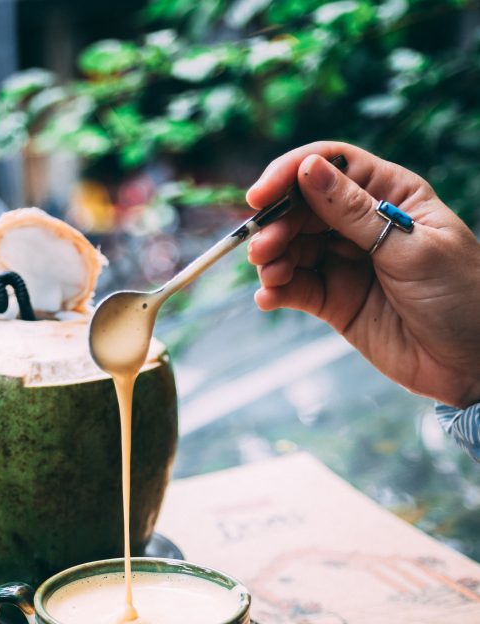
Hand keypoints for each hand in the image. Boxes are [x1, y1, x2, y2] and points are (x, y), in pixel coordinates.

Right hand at [246, 141, 479, 407]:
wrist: (472, 362)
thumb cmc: (460, 296)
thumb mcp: (409, 249)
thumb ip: (354, 213)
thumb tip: (307, 169)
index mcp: (391, 194)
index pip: (332, 166)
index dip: (292, 173)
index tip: (260, 196)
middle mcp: (362, 223)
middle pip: (303, 207)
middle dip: (277, 223)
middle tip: (262, 248)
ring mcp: (345, 263)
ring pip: (293, 247)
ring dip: (272, 257)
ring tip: (270, 274)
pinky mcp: (334, 301)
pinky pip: (295, 288)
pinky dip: (276, 290)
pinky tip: (269, 297)